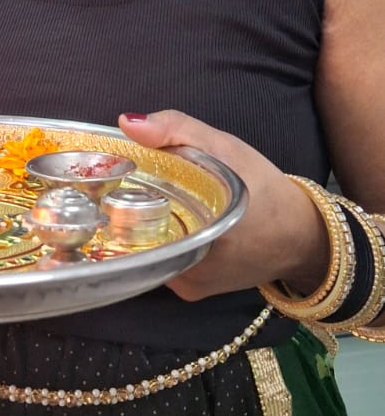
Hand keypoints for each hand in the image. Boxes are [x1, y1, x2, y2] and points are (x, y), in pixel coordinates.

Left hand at [119, 110, 328, 300]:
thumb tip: (127, 123)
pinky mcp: (191, 292)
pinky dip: (164, 238)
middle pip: (134, 231)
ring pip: (147, 246)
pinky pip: (162, 259)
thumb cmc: (266, 189)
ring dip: (148, 222)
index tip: (112, 174)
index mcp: (194, 234)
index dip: (117, 192)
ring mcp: (186, 285)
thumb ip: (175, 129)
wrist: (302, 236)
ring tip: (157, 198)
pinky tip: (175, 220)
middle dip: (132, 205)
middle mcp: (185, 269)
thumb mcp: (225, 148)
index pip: (129, 214)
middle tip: (135, 181)